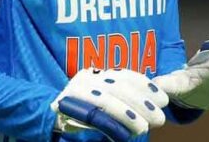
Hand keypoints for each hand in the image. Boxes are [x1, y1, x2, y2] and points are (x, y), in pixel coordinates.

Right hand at [51, 67, 168, 141]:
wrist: (44, 117)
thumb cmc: (79, 112)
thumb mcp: (101, 100)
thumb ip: (120, 98)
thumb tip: (151, 104)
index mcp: (96, 74)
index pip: (125, 75)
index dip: (146, 86)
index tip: (163, 98)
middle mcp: (86, 78)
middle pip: (119, 87)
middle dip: (143, 102)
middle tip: (160, 117)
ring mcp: (76, 91)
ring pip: (108, 100)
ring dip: (130, 114)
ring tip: (145, 127)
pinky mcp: (68, 107)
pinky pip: (94, 115)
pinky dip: (112, 124)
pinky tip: (125, 133)